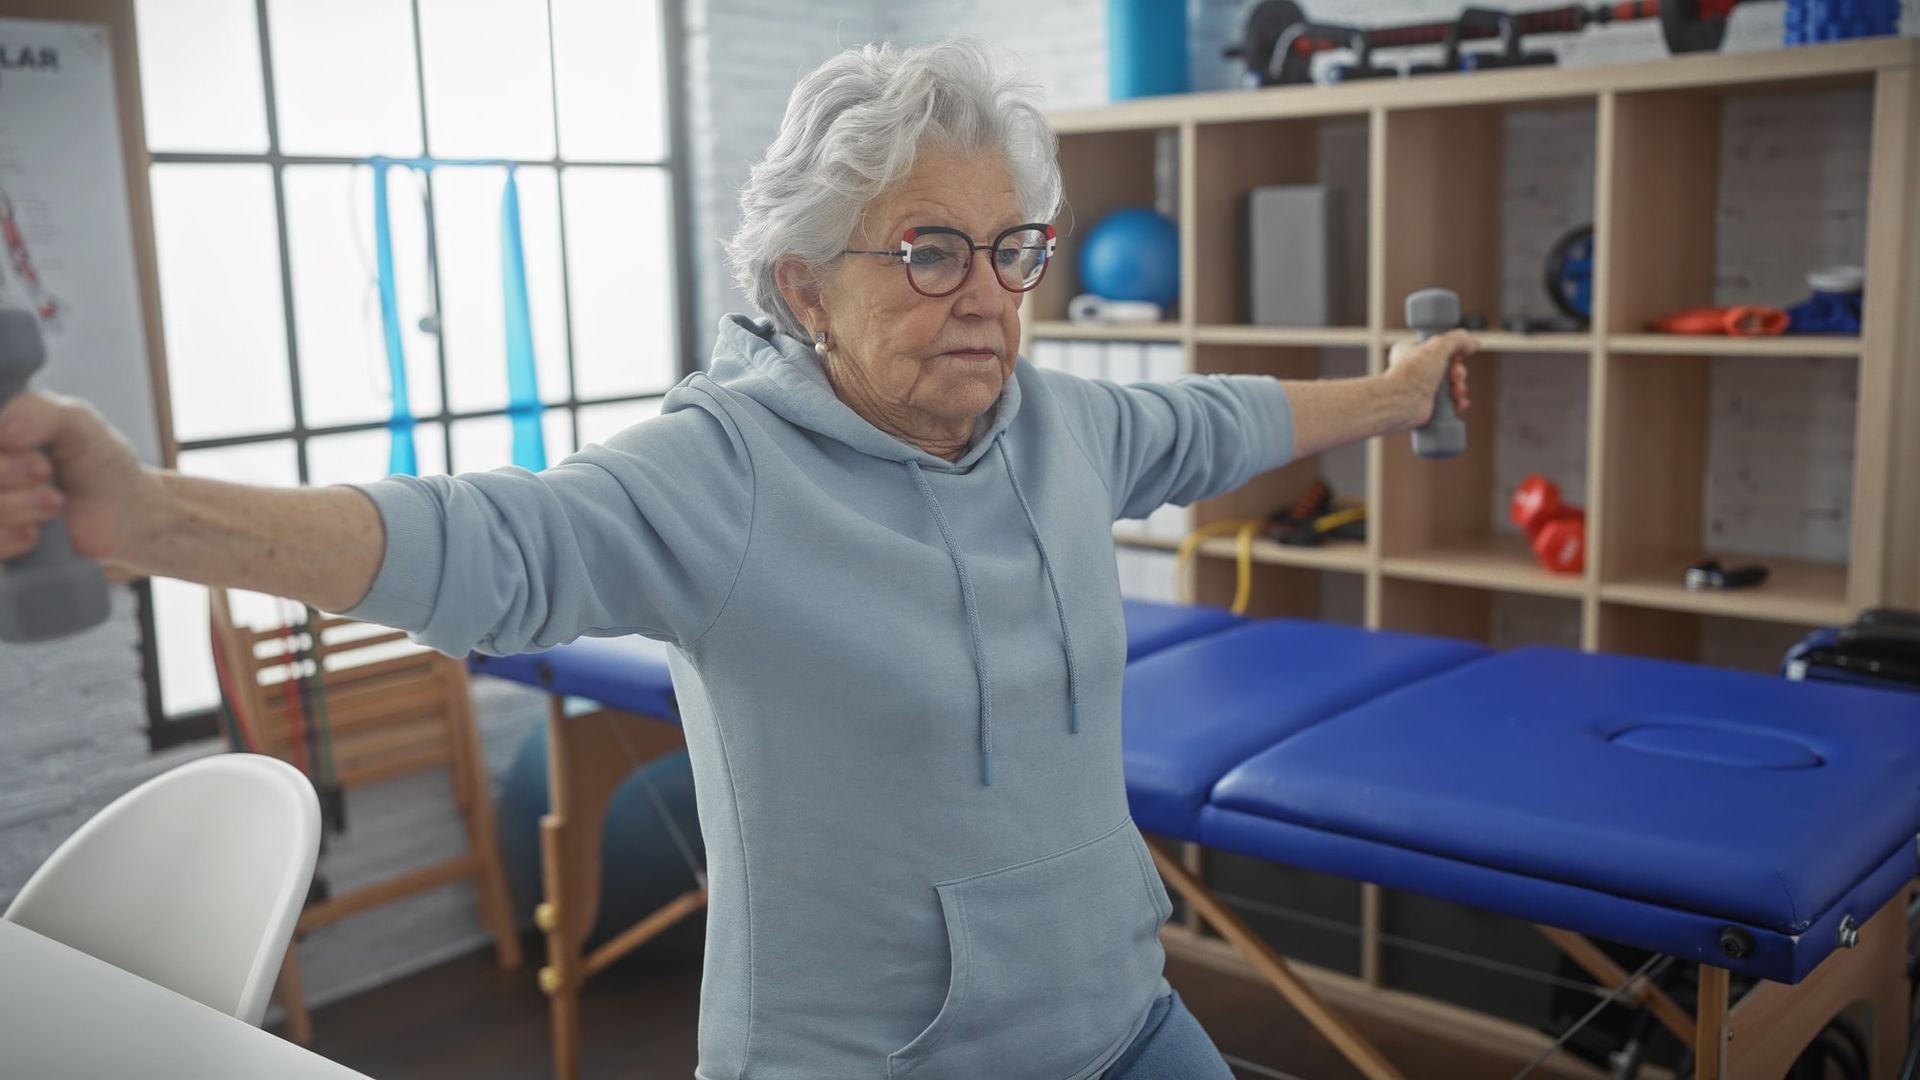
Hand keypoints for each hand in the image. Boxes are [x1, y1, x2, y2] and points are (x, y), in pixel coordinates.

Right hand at [0, 391, 158, 562]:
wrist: (130, 514)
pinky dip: (4, 540)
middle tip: (46, 474)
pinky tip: (34, 534)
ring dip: (11, 507)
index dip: (1, 459)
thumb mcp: (75, 421)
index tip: (40, 462)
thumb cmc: (98, 463)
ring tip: (53, 502)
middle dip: (6, 474)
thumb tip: (3, 432)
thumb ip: (37, 410)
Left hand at [1387, 330, 1475, 429]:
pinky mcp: (1429, 407)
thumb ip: (1458, 339)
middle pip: (1450, 368)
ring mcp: (1423, 390)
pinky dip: (1457, 403)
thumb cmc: (1412, 374)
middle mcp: (1418, 370)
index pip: (1440, 348)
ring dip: (1460, 388)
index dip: (1453, 352)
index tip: (1455, 355)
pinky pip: (1450, 404)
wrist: (1401, 404)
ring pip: (1452, 387)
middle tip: (1454, 376)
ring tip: (1455, 391)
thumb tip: (1473, 344)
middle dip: (1459, 373)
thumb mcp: (1438, 345)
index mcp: (1413, 351)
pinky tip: (1458, 403)